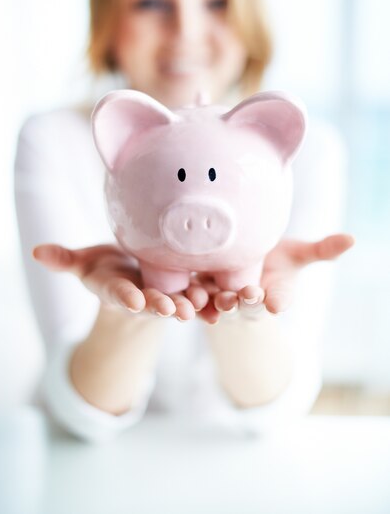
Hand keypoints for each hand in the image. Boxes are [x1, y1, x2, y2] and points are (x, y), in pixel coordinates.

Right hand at [32, 243, 209, 321]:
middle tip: (173, 310)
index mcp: (118, 288)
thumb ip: (64, 260)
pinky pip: (199, 294)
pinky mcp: (185, 289)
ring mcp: (165, 294)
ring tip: (200, 307)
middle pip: (152, 301)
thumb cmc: (107, 267)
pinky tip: (222, 300)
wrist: (133, 275)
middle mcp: (142, 295)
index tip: (132, 301)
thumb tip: (36, 252)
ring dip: (190, 305)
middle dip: (162, 305)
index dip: (125, 297)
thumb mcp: (85, 263)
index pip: (119, 293)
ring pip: (179, 300)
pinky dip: (210, 299)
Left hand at [195, 233, 354, 318]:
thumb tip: (352, 239)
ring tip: (218, 298)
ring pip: (221, 304)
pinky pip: (196, 299)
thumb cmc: (276, 259)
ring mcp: (224, 297)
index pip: (280, 298)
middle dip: (248, 301)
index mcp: (275, 293)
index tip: (278, 303)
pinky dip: (193, 299)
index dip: (279, 300)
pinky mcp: (201, 290)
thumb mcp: (298, 255)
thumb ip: (321, 250)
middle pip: (248, 303)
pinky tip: (189, 296)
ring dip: (219, 303)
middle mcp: (249, 299)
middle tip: (249, 295)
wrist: (240, 259)